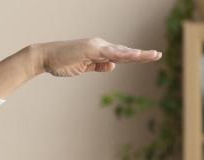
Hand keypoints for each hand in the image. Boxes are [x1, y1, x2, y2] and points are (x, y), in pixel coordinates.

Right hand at [34, 38, 160, 76]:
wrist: (46, 57)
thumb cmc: (62, 62)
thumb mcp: (83, 68)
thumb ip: (98, 67)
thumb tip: (113, 66)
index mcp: (99, 51)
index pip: (120, 55)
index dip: (134, 57)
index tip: (148, 57)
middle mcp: (100, 46)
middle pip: (124, 52)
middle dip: (141, 55)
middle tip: (158, 55)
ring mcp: (96, 47)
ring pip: (121, 52)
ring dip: (136, 54)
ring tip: (152, 55)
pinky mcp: (91, 49)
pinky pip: (110, 53)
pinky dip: (122, 54)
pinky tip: (133, 55)